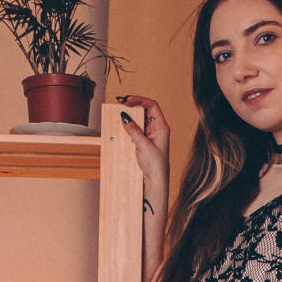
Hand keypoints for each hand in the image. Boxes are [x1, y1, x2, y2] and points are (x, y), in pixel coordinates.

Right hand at [116, 94, 169, 217]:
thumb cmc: (155, 165)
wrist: (154, 181)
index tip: (127, 100)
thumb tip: (124, 117)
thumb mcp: (143, 145)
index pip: (152, 105)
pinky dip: (128, 126)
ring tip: (119, 114)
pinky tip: (122, 126)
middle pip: (144, 110)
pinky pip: (135, 129)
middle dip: (132, 106)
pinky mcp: (143, 141)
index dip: (139, 100)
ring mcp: (150, 135)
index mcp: (162, 127)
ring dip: (129, 116)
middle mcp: (157, 129)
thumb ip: (133, 130)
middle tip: (120, 103)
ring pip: (139, 120)